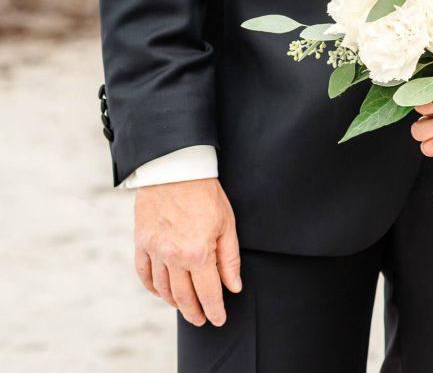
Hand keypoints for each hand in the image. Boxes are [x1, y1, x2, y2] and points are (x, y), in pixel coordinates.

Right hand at [134, 178, 241, 326]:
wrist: (175, 170)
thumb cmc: (206, 195)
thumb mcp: (227, 225)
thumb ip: (229, 259)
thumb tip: (233, 286)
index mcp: (198, 253)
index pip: (208, 292)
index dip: (215, 310)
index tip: (219, 320)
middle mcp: (173, 257)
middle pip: (183, 297)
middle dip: (195, 312)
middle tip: (202, 320)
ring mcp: (154, 251)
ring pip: (163, 289)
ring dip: (175, 303)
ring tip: (186, 308)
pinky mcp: (141, 243)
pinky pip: (144, 274)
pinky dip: (153, 288)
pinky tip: (162, 292)